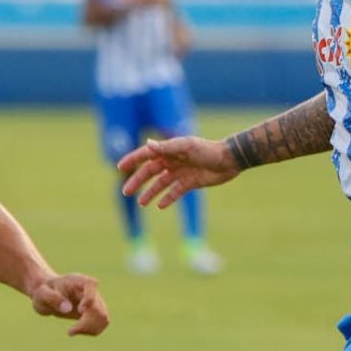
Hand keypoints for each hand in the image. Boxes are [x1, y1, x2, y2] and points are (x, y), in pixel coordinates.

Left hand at [30, 273, 108, 336]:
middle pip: (99, 307)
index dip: (89, 300)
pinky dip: (92, 331)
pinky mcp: (95, 312)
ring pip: (104, 318)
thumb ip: (52, 298)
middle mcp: (90, 290)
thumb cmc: (43, 291)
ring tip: (72, 331)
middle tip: (70, 331)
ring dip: (90, 329)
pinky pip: (102, 323)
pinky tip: (77, 331)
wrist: (46, 294)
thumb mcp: (41, 294)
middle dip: (86, 323)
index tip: (79, 310)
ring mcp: (95, 301)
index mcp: (78, 280)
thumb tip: (68, 308)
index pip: (92, 285)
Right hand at [119, 136, 238, 208]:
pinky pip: (175, 192)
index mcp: (170, 150)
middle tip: (126, 192)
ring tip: (141, 203)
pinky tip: (159, 206)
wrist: (229, 160)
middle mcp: (173, 160)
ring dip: (150, 193)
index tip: (120, 168)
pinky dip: (167, 198)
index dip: (132, 160)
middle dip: (137, 182)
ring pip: (160, 184)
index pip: (146, 155)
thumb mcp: (186, 147)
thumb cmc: (208, 150)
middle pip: (150, 172)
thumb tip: (147, 144)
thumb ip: (166, 147)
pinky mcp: (190, 183)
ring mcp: (181, 172)